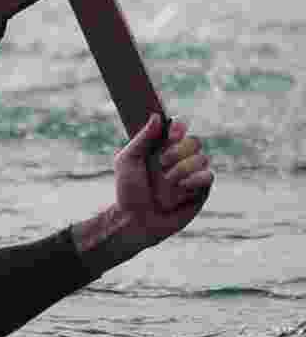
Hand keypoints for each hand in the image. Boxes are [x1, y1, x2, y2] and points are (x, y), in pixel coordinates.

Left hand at [114, 113, 213, 247]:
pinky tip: (181, 188)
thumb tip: (157, 116)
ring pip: (202, 159)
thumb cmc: (128, 191)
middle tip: (162, 162)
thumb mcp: (128, 161)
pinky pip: (208, 176)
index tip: (171, 134)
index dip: (179, 128)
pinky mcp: (201, 191)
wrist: (136, 220)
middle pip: (195, 141)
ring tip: (167, 182)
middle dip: (179, 151)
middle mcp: (179, 159)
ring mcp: (191, 175)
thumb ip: (142, 138)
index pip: (179, 128)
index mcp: (161, 149)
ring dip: (182, 169)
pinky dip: (194, 180)